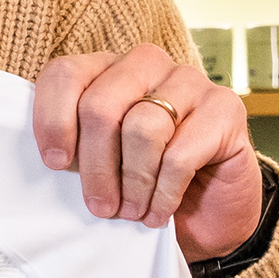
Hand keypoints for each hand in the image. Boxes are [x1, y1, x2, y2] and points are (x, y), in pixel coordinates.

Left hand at [33, 47, 263, 263]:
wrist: (207, 212)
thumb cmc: (143, 184)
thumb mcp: (98, 165)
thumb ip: (73, 150)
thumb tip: (54, 159)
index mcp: (106, 70)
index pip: (65, 74)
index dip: (53, 119)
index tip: (56, 163)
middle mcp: (146, 64)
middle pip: (101, 105)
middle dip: (95, 165)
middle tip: (99, 206)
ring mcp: (189, 80)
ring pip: (142, 127)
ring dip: (133, 182)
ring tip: (131, 211)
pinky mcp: (225, 107)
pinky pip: (181, 153)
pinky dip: (163, 191)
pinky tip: (158, 212)